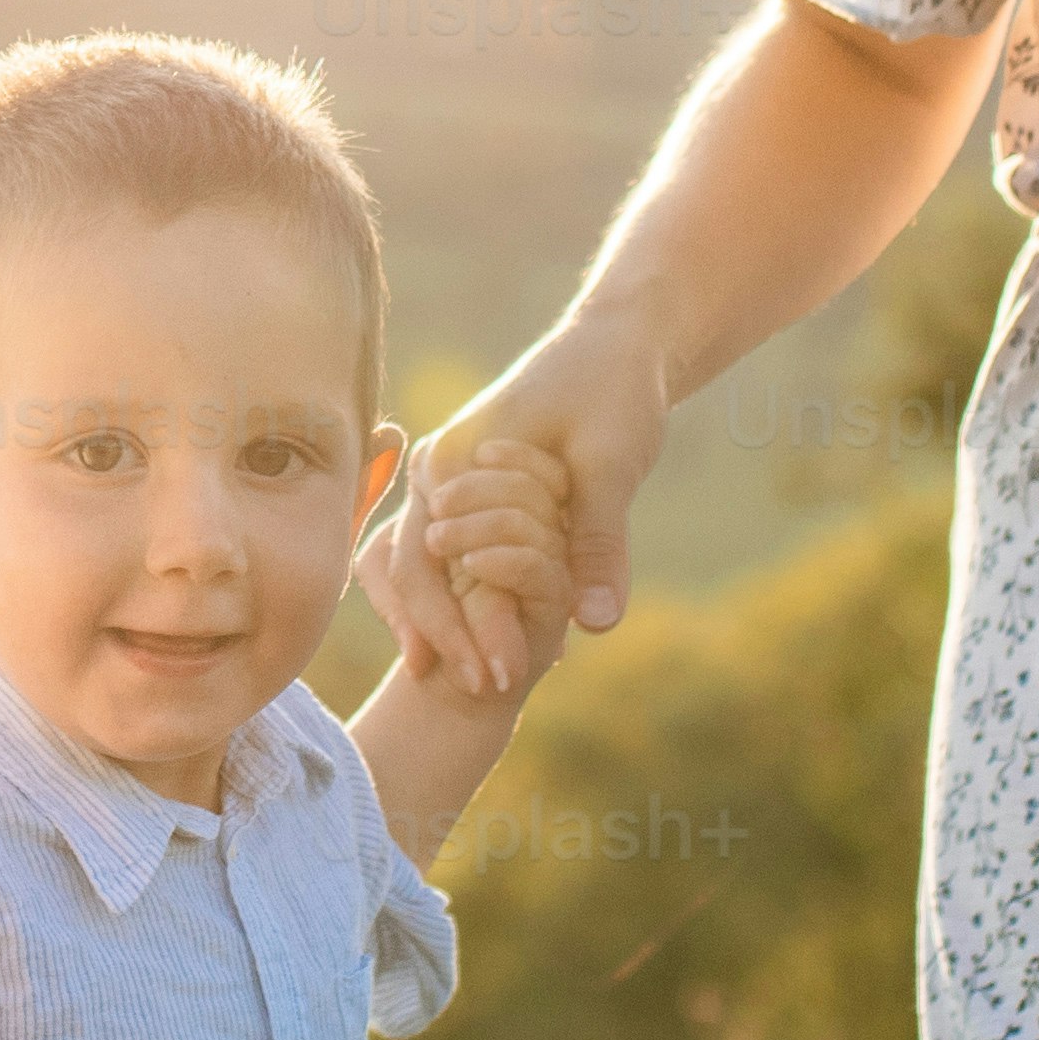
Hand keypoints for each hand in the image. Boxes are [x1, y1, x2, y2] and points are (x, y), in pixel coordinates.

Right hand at [364, 326, 665, 706]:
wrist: (620, 345)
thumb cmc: (611, 389)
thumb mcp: (612, 465)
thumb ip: (597, 543)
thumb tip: (595, 623)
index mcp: (452, 458)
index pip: (431, 560)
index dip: (457, 626)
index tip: (494, 679)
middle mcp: (438, 473)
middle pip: (418, 572)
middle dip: (450, 637)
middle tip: (487, 694)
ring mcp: (452, 487)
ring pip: (429, 571)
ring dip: (454, 625)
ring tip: (485, 687)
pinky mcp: (478, 499)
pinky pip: (459, 559)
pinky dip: (471, 602)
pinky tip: (493, 647)